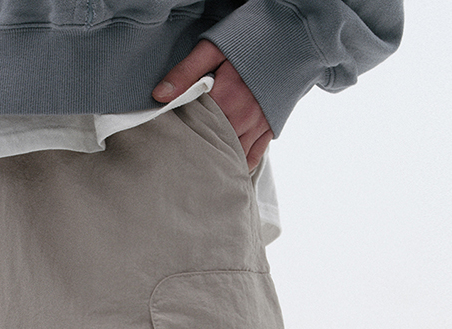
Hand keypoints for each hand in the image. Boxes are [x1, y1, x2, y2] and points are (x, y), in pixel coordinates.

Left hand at [153, 40, 272, 170]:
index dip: (181, 135)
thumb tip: (159, 96)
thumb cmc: (250, 40)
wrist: (291, 36)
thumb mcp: (213, 48)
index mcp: (225, 97)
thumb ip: (186, 72)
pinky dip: (239, 165)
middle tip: (181, 161)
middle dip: (197, 153)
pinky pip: (252, 157)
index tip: (170, 140)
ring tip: (201, 168)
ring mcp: (257, 124)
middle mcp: (242, 116)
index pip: (195, 128)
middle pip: (212, 146)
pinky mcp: (269, 127)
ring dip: (217, 162)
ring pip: (232, 155)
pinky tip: (226, 169)